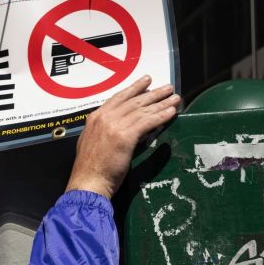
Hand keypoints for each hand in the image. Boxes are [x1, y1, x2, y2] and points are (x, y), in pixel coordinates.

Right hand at [65, 76, 179, 198]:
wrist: (88, 182)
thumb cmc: (90, 169)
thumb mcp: (92, 142)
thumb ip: (103, 131)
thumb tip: (116, 129)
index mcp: (95, 118)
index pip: (118, 98)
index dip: (134, 89)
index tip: (146, 82)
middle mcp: (104, 117)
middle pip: (133, 101)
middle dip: (153, 93)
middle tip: (167, 87)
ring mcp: (114, 125)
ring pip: (142, 110)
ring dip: (161, 103)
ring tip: (175, 98)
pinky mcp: (125, 136)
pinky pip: (147, 122)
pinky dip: (161, 116)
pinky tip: (171, 112)